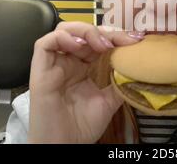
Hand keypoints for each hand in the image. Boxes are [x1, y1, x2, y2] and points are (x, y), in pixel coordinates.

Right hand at [28, 22, 143, 142]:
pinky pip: (44, 43)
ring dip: (85, 31)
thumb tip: (136, 66)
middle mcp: (67, 62)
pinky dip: (63, 38)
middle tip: (121, 40)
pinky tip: (80, 45)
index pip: (97, 40)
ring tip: (102, 44)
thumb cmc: (82, 127)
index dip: (115, 36)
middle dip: (103, 31)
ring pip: (63, 31)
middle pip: (82, 32)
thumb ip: (119, 82)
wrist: (65, 145)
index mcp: (82, 66)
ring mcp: (53, 65)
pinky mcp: (40, 70)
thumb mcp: (109, 100)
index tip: (134, 40)